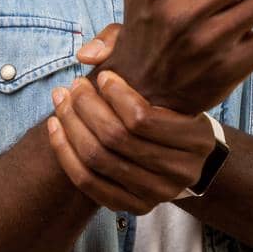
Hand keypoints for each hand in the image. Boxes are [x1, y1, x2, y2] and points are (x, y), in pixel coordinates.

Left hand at [46, 71, 217, 213]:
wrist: (176, 151)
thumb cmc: (167, 104)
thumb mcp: (161, 72)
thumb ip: (123, 45)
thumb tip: (86, 55)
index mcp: (197, 139)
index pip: (143, 119)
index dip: (114, 95)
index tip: (101, 78)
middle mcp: (181, 172)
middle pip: (117, 139)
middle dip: (86, 108)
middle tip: (72, 87)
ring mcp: (156, 194)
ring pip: (98, 160)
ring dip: (71, 126)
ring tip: (61, 101)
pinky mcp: (133, 207)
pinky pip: (88, 183)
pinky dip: (65, 153)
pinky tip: (55, 127)